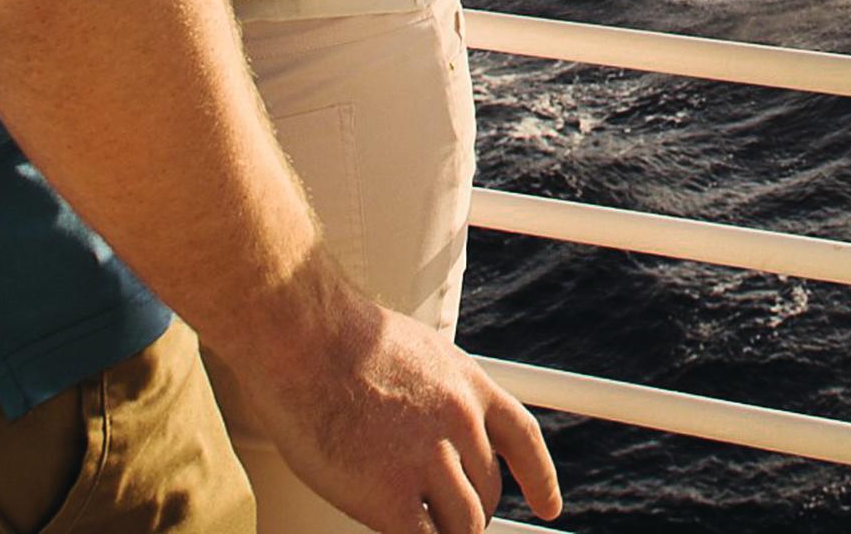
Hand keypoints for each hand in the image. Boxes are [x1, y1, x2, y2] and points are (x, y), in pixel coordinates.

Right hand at [235, 273, 560, 531]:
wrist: (301, 336)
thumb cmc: (338, 340)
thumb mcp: (416, 353)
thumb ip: (437, 394)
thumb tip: (438, 434)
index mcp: (468, 385)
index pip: (523, 440)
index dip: (540, 480)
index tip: (549, 507)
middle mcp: (460, 422)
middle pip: (488, 490)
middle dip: (470, 509)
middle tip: (442, 516)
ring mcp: (428, 459)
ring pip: (464, 524)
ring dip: (448, 533)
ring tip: (424, 528)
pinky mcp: (390, 494)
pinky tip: (400, 531)